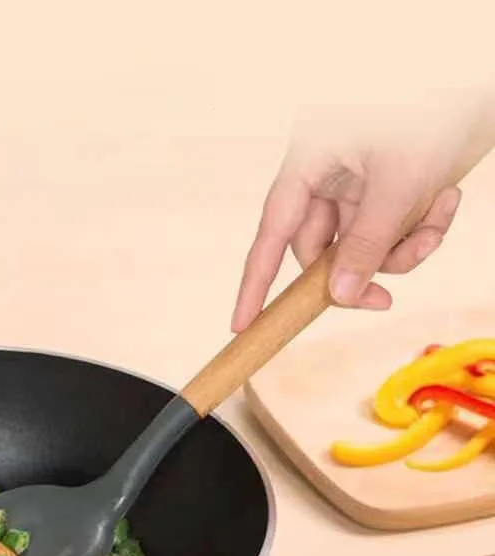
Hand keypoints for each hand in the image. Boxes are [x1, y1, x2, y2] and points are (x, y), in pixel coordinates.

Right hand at [230, 106, 494, 332]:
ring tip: (437, 222)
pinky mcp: (386, 185)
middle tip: (383, 301)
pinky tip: (447, 200)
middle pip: (323, 249)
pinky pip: (390, 227)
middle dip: (358, 273)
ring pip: (362, 243)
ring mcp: (356, 181)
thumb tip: (341, 295)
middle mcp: (325, 175)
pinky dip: (420, 227)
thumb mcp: (398, 182)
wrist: (472, 75)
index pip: (272, 236)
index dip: (255, 283)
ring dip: (401, 250)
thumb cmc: (430, 107)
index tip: (242, 323)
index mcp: (308, 163)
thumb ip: (366, 243)